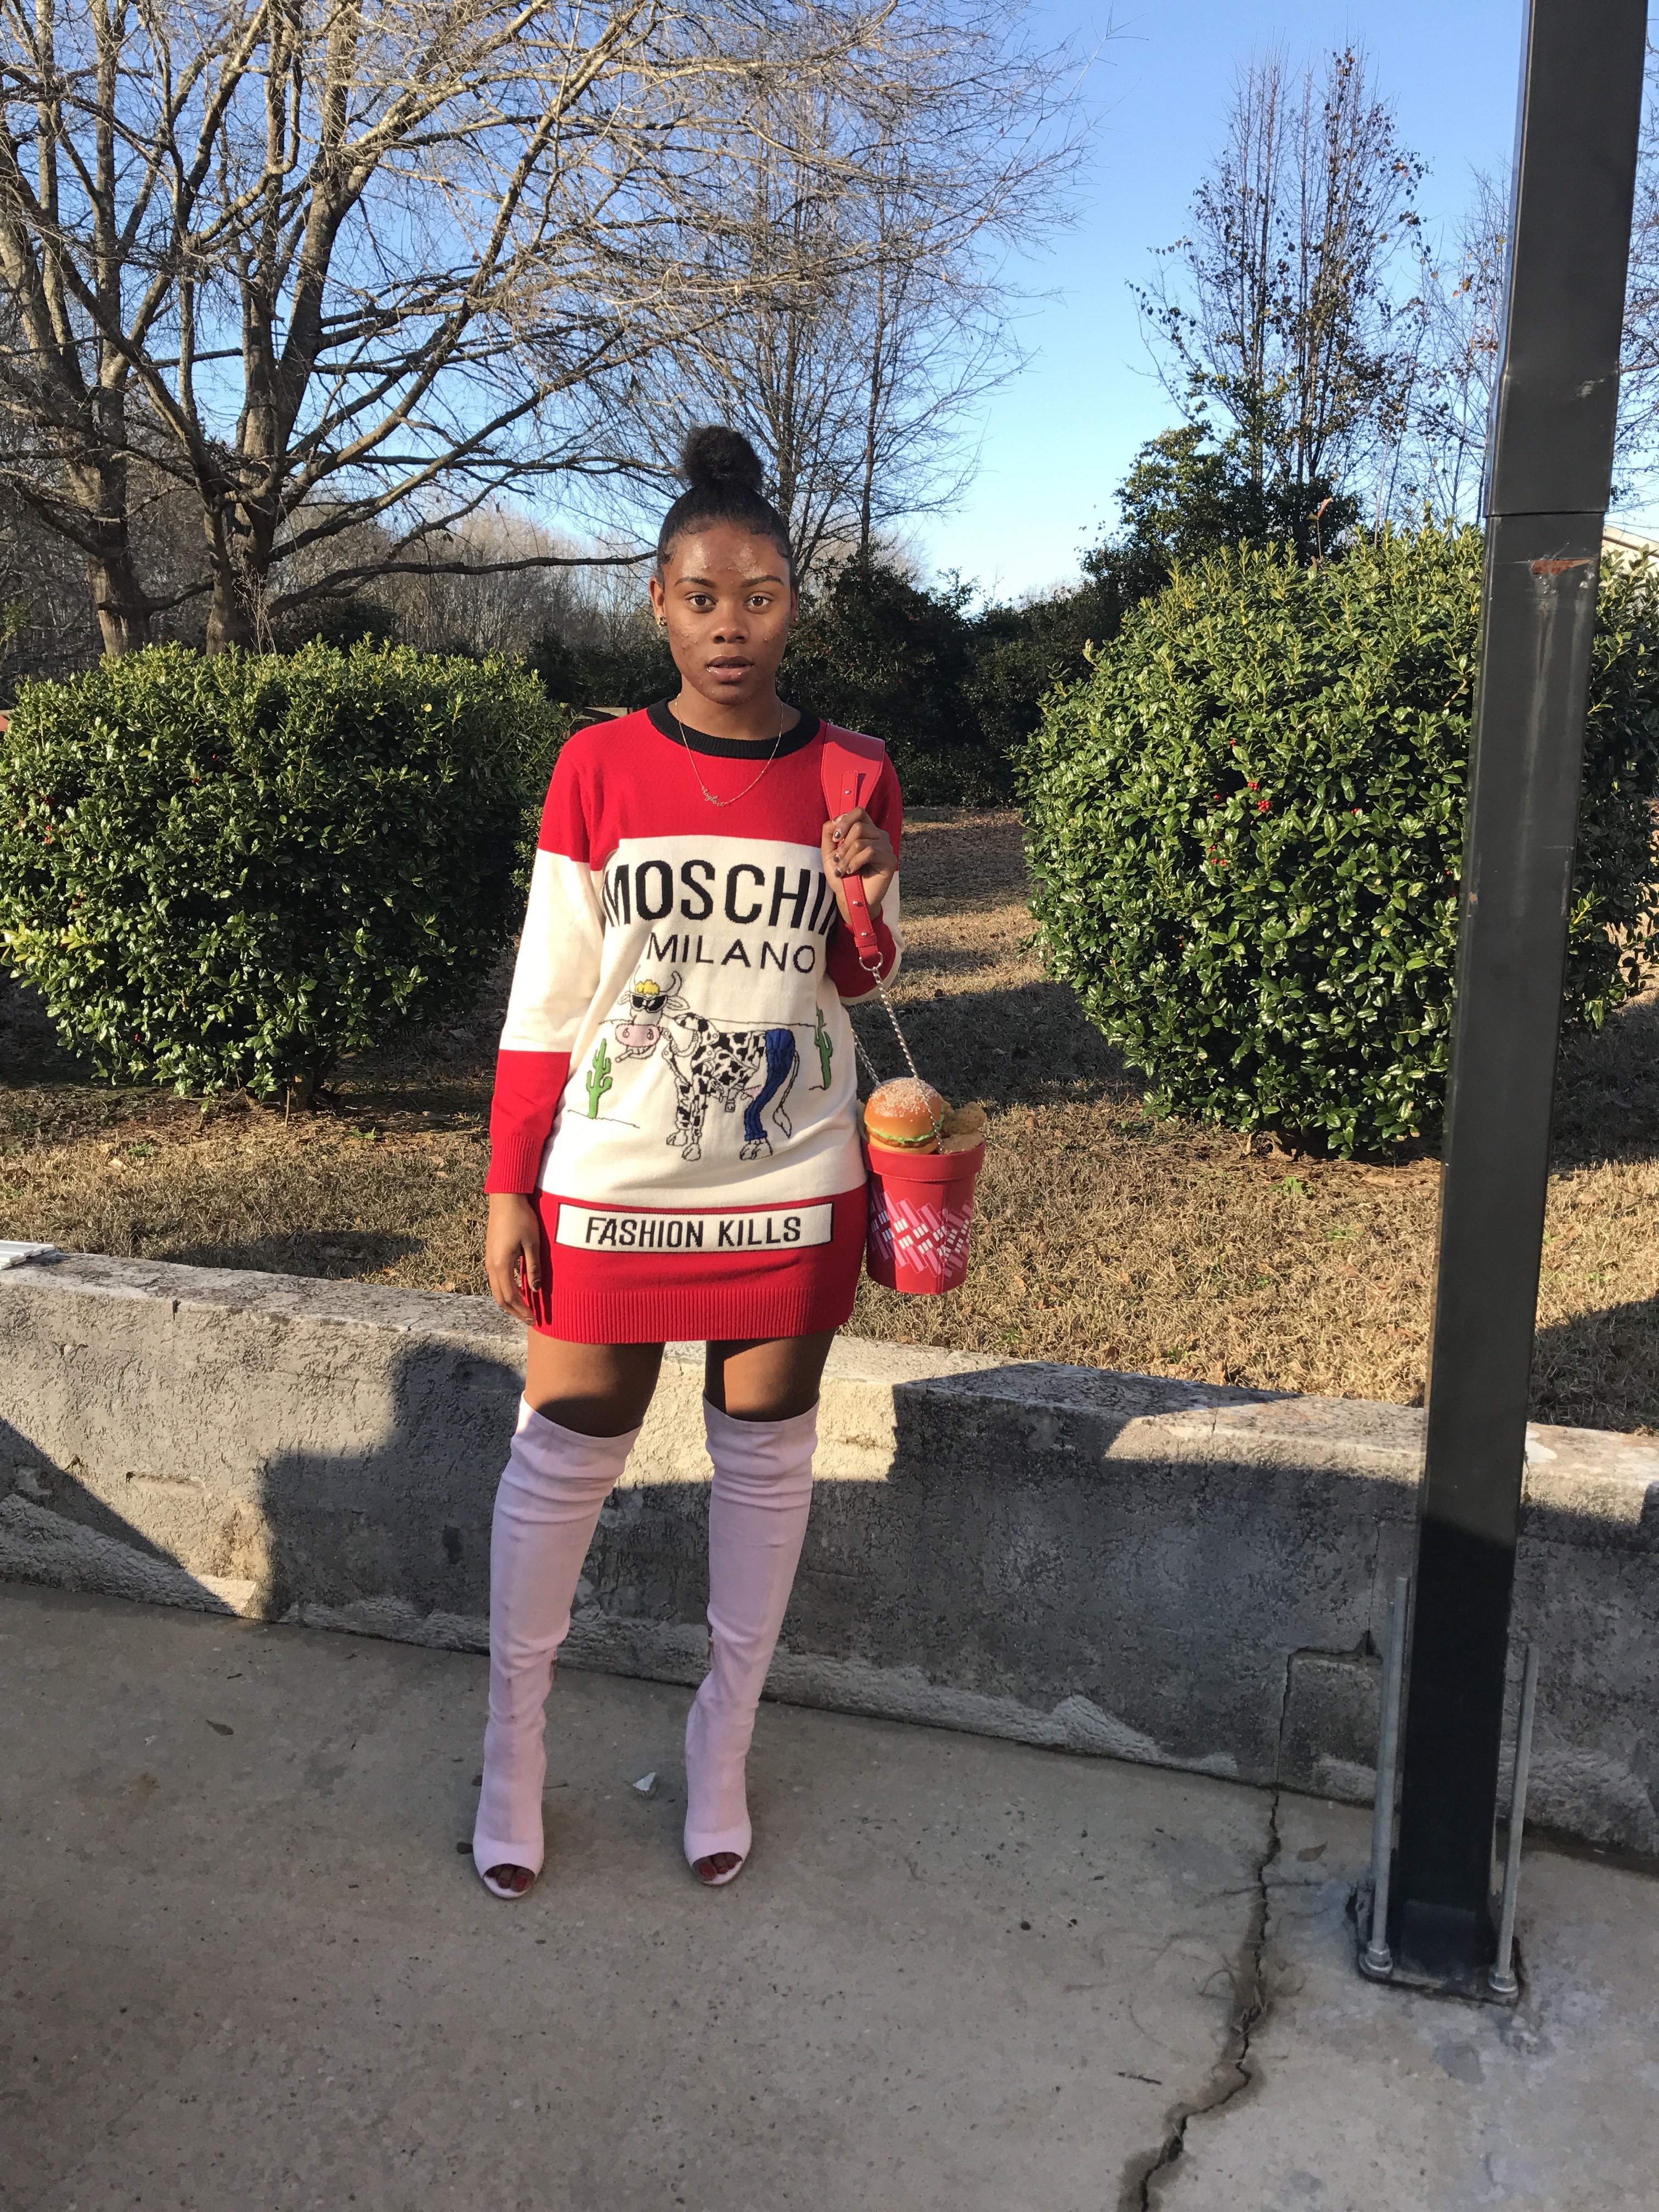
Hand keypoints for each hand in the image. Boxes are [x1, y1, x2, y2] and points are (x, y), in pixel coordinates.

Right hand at [485, 1192, 542, 1321]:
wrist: (505, 1199)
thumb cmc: (521, 1218)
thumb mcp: (532, 1244)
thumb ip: (533, 1268)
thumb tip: (535, 1290)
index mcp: (501, 1265)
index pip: (511, 1297)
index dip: (522, 1310)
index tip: (534, 1318)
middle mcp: (491, 1266)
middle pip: (500, 1298)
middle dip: (515, 1311)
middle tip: (530, 1318)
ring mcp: (489, 1260)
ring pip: (497, 1290)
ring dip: (510, 1301)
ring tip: (525, 1308)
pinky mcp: (491, 1255)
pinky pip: (496, 1280)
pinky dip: (507, 1290)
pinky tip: (519, 1289)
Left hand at [822, 807, 895, 925]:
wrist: (850, 899)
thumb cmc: (842, 877)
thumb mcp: (829, 853)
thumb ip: (829, 833)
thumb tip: (835, 818)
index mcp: (867, 831)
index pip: (859, 812)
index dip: (845, 821)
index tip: (835, 838)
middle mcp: (879, 836)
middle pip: (859, 826)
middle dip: (843, 845)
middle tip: (838, 860)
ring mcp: (886, 847)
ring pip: (862, 841)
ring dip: (847, 857)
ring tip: (842, 869)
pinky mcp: (890, 859)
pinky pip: (869, 852)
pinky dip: (855, 862)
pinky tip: (852, 871)